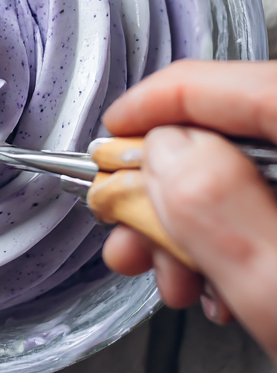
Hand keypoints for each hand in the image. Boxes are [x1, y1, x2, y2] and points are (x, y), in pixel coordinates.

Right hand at [102, 60, 276, 357]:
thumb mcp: (276, 289)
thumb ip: (212, 207)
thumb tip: (162, 151)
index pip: (235, 83)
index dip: (160, 105)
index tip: (111, 138)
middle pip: (238, 132)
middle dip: (168, 188)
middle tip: (128, 231)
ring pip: (250, 174)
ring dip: (194, 225)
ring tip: (170, 279)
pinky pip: (271, 208)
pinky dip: (235, 241)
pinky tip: (220, 290)